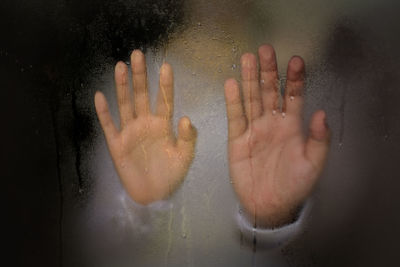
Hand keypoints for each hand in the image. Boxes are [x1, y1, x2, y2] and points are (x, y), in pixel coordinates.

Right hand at [95, 50, 196, 204]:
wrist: (154, 196)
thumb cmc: (171, 175)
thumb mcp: (184, 157)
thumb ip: (188, 138)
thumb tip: (186, 117)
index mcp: (163, 125)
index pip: (164, 100)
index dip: (165, 84)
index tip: (166, 65)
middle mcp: (145, 124)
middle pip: (141, 95)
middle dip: (140, 76)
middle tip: (138, 54)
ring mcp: (129, 132)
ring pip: (125, 104)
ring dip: (122, 86)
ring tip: (121, 66)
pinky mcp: (116, 144)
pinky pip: (109, 125)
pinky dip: (104, 112)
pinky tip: (100, 96)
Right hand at [224, 45, 329, 227]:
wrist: (269, 205)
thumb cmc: (294, 185)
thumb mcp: (313, 165)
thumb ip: (318, 140)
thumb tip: (321, 113)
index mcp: (292, 126)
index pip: (294, 96)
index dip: (295, 79)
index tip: (296, 60)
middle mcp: (272, 122)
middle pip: (270, 91)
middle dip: (269, 71)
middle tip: (265, 49)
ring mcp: (254, 129)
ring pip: (251, 99)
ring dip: (250, 79)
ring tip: (247, 58)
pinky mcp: (237, 139)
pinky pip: (235, 117)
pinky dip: (233, 101)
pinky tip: (231, 84)